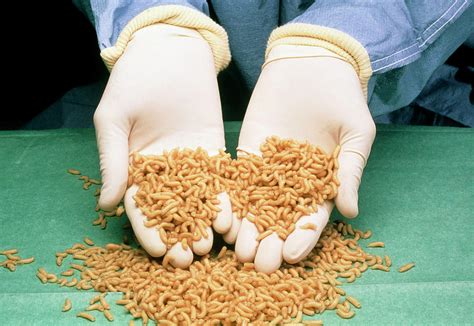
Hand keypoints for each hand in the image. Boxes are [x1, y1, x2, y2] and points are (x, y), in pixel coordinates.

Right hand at [94, 24, 231, 267]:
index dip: (148, 230)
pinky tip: (229, 217)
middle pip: (172, 209)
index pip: (141, 206)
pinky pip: (220, 178)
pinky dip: (224, 198)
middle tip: (188, 259)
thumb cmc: (133, 80)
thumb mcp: (114, 120)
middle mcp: (165, 169)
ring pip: (198, 199)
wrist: (170, 51)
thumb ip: (113, 161)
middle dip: (179, 235)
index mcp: (135, 165)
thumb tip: (106, 206)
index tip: (157, 252)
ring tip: (209, 246)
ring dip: (203, 223)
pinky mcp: (213, 148)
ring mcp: (191, 160)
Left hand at [224, 45, 375, 272]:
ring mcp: (267, 168)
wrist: (312, 63)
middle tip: (259, 264)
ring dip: (246, 227)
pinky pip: (236, 179)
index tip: (291, 257)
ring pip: (254, 204)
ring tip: (237, 249)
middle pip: (279, 219)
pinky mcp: (247, 152)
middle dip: (269, 242)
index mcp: (321, 183)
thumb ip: (350, 171)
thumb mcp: (356, 134)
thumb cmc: (343, 97)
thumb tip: (350, 212)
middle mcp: (292, 182)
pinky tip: (221, 216)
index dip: (302, 238)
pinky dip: (229, 198)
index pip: (311, 218)